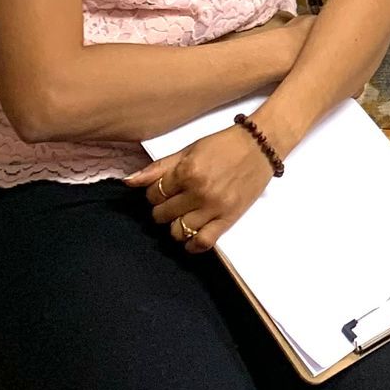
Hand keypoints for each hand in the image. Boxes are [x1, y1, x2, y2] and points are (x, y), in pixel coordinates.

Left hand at [129, 121, 279, 250]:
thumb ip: (158, 167)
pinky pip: (203, 242)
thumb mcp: (189, 149)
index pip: (153, 194)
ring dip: (175, 226)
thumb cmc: (225, 144)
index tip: (163, 190)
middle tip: (174, 201)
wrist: (261, 145)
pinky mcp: (229, 218)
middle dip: (163, 209)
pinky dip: (192, 245)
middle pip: (162, 214)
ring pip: (178, 231)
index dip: (154, 193)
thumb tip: (129, 181)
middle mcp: (199, 191)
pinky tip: (190, 237)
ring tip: (182, 216)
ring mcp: (214, 207)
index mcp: (187, 170)